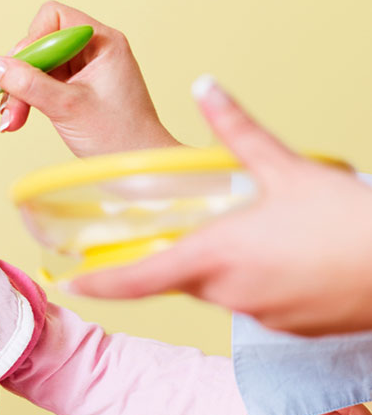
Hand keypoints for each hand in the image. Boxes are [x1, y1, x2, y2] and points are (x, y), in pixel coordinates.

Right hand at [0, 0, 178, 156]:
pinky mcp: (78, 89)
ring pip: (39, 67)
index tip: (19, 72)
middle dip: (21, 75)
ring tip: (12, 121)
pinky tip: (18, 119)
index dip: (31, 42)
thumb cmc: (117, 137)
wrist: (137, 168)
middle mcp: (94, 50)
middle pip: (41, 45)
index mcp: (102, 42)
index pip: (54, 19)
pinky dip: (29, 100)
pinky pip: (44, 84)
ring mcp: (86, 70)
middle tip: (10, 108)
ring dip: (21, 92)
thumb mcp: (66, 107)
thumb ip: (27, 83)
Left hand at [64, 76, 371, 335]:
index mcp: (216, 255)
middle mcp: (228, 292)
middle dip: (178, 255)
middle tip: (198, 228)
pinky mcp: (286, 328)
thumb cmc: (351, 222)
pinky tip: (286, 259)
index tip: (71, 284)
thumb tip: (206, 86)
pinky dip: (254, 282)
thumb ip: (238, 130)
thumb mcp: (289, 169)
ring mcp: (258, 314)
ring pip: (217, 290)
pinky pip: (252, 303)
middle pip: (180, 277)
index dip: (101, 283)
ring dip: (221, 266)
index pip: (140, 278)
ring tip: (258, 236)